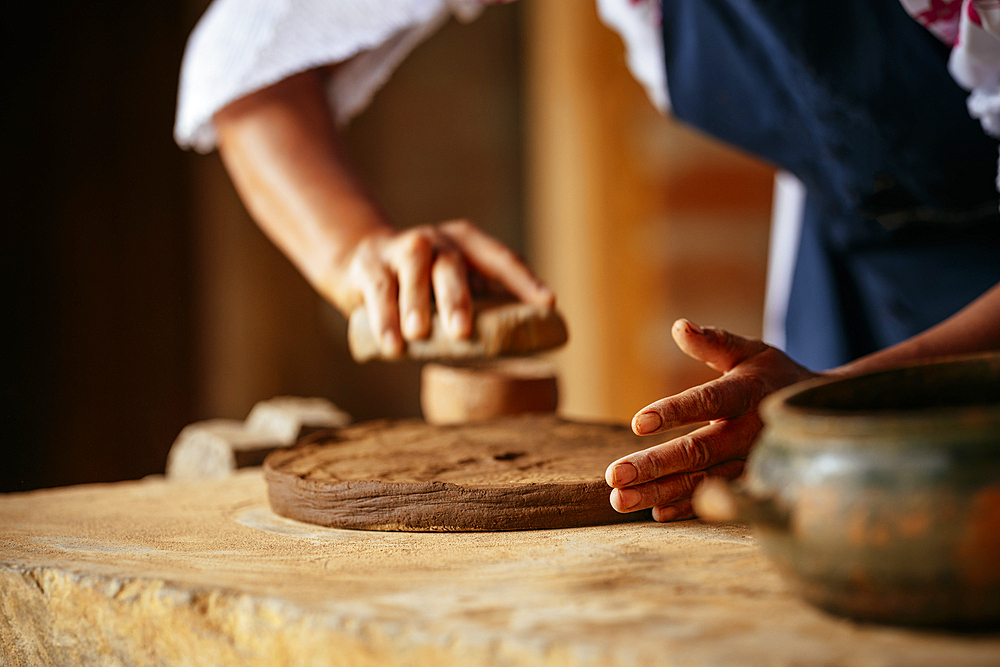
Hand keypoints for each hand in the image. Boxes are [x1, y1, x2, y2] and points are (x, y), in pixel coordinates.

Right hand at [328, 219, 553, 356]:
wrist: (362, 261)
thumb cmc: (424, 284)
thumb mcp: (455, 285)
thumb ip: (482, 304)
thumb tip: (527, 339)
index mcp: (468, 244)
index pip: (501, 259)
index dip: (524, 281)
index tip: (548, 304)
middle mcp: (438, 241)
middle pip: (450, 265)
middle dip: (456, 298)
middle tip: (461, 331)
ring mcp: (402, 249)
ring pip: (413, 271)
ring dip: (415, 304)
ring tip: (417, 335)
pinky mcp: (371, 266)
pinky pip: (379, 290)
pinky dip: (385, 319)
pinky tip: (392, 345)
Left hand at [605, 319, 816, 521]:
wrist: (824, 412)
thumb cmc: (773, 376)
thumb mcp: (750, 351)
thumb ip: (714, 342)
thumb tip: (679, 326)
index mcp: (747, 393)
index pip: (707, 402)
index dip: (673, 412)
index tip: (637, 423)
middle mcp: (751, 432)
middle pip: (698, 451)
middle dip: (654, 465)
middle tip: (614, 476)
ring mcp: (753, 463)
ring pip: (702, 482)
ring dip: (660, 492)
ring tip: (620, 498)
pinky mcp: (754, 484)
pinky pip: (718, 500)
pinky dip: (687, 508)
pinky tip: (656, 513)